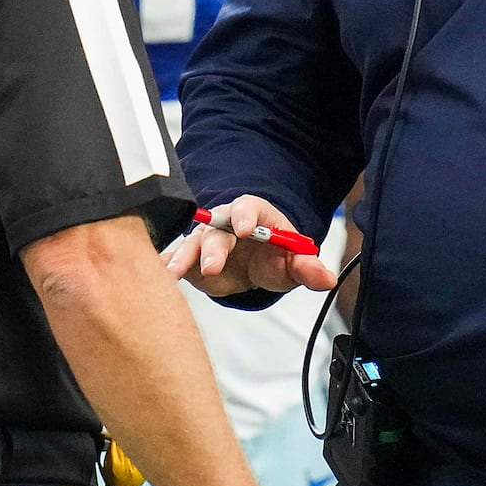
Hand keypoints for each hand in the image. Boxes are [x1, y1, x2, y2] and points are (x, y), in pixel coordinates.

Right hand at [163, 195, 338, 301]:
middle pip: (217, 230)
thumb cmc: (275, 257)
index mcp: (254, 215)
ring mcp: (205, 239)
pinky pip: (178, 260)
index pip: (248, 208)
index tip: (245, 228)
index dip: (246, 216)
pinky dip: (167, 265)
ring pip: (192, 244)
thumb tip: (326, 278)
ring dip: (182, 257)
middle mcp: (225, 223)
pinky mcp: (190, 259)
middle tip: (212, 266)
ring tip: (173, 272)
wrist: (255, 264)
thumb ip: (306, 268)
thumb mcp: (293, 264)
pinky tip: (158, 273)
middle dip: (213, 247)